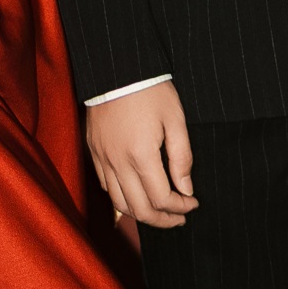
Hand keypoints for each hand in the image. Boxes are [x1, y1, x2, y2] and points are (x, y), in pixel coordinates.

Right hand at [86, 82, 196, 227]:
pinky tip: (137, 193)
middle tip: (180, 218)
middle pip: (140, 209)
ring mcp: (103, 159)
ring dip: (142, 214)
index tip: (193, 204)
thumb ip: (182, 157)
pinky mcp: (94, 152)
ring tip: (160, 212)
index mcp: (141, 155)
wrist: (117, 69)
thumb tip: (186, 189)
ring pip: (120, 203)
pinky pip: (106, 186)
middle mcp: (118, 163)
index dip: (180, 207)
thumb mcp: (175, 120)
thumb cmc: (150, 90)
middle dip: (163, 220)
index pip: (161, 199)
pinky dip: (123, 198)